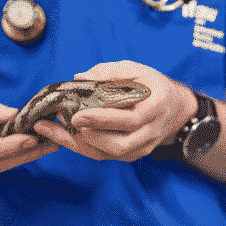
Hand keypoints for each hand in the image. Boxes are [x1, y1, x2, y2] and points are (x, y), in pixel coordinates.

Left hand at [33, 60, 196, 161]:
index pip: (130, 120)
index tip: (77, 115)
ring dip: (78, 144)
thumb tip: (79, 78)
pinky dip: (82, 147)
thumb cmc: (151, 84)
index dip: (103, 120)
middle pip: (119, 145)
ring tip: (53, 128)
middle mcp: (151, 132)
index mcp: (156, 107)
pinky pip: (105, 155)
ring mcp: (142, 147)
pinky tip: (63, 135)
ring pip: (109, 154)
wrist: (172, 106)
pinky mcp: (132, 154)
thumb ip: (109, 72)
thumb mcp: (135, 69)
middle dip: (86, 137)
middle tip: (61, 121)